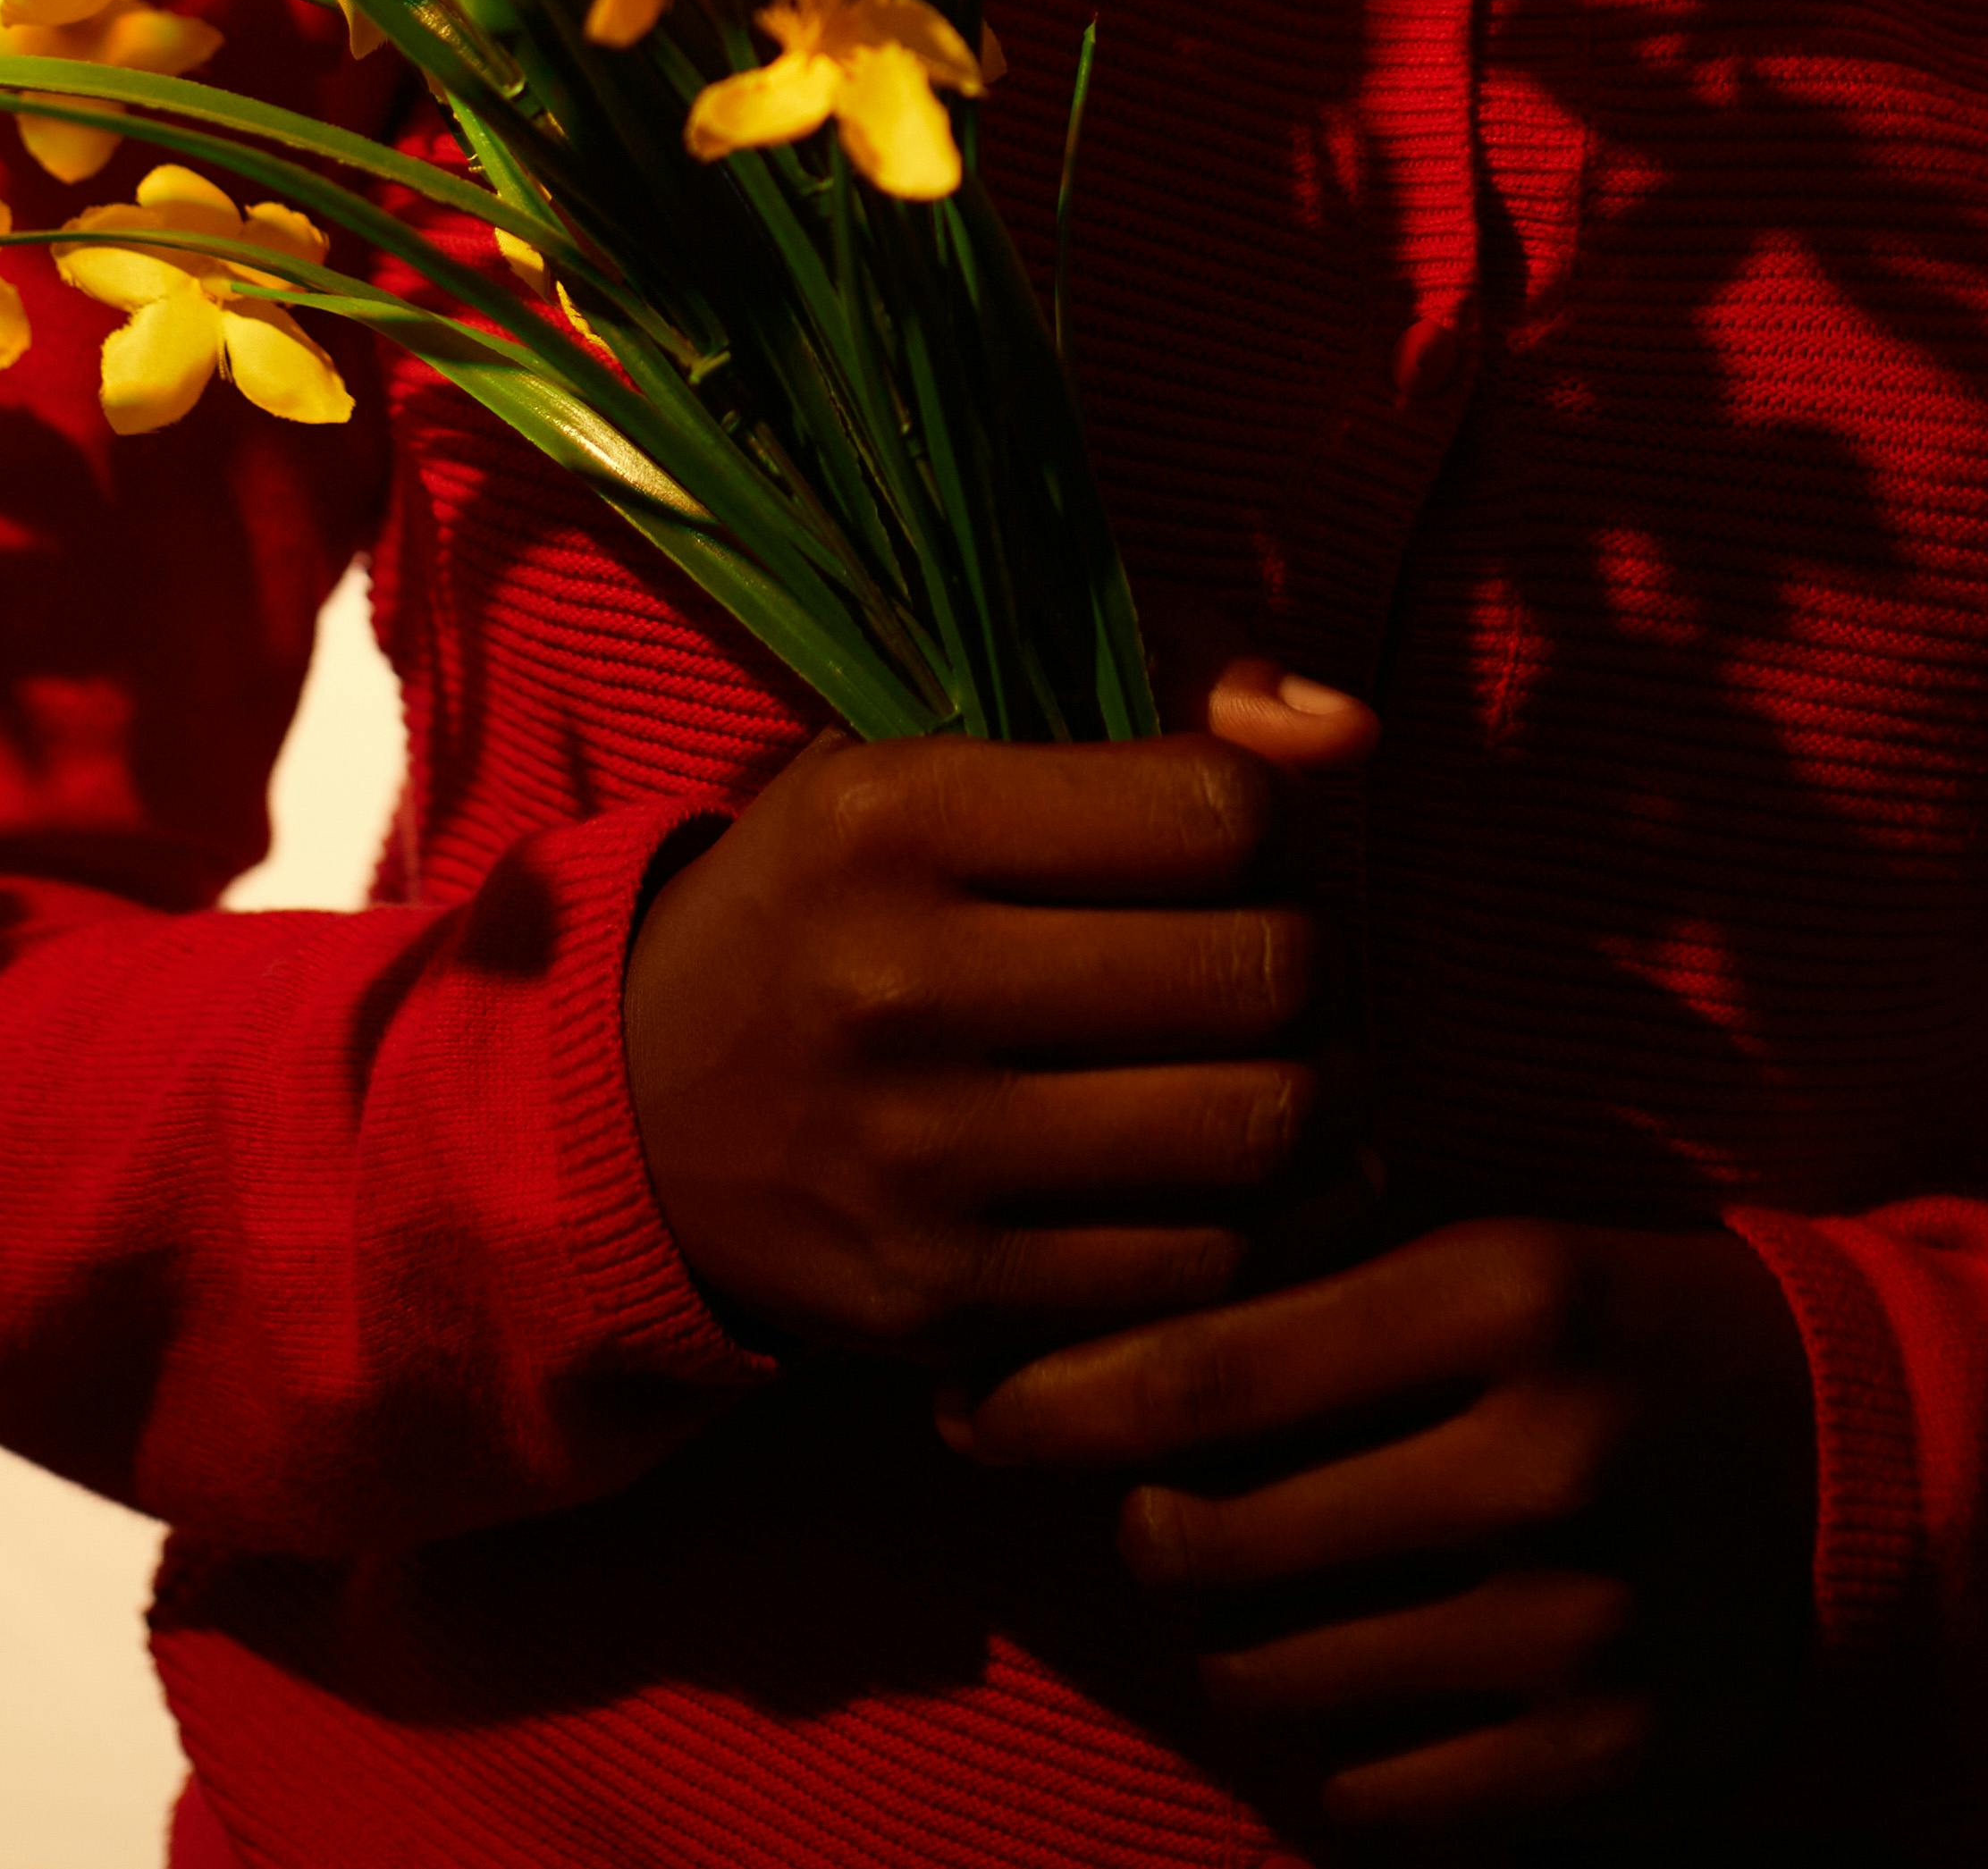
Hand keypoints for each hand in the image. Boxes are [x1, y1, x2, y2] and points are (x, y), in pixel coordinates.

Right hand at [622, 665, 1372, 1363]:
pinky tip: (1265, 1177)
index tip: (1249, 845)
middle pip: (1263, 973)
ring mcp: (923, 1159)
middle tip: (1303, 965)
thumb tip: (1350, 730)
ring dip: (1330, 1096)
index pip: (1218, 812)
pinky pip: (1202, 1270)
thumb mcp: (943, 747)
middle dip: (1325, 963)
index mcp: (898, 815)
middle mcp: (901, 984)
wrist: (637, 1108)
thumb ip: (1162, 689)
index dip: (1280, 825)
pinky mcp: (948, 1299)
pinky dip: (1278, 1224)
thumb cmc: (843, 892)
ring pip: (1259, 1131)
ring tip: (1310, 1067)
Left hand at [954, 1215, 1820, 1843]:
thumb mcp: (1484, 1245)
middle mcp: (1540, 1459)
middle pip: (1207, 1541)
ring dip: (1232, 1633)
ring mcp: (1577, 1626)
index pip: (1204, 1376)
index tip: (975, 1408)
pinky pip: (1362, 1786)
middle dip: (1143, 1524)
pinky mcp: (1601, 1757)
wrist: (1863, 1463)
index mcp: (1505, 1294)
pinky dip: (1329, 1736)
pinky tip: (1363, 1661)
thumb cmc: (1620, 1325)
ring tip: (1268, 1575)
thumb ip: (1302, 1284)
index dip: (1056, 1403)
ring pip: (1266, 1675)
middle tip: (1154, 1497)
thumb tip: (1067, 1355)